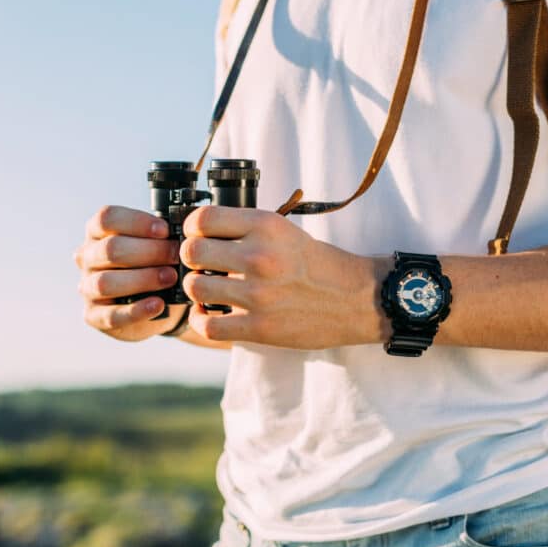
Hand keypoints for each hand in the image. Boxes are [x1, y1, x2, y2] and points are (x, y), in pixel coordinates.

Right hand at [74, 205, 183, 341]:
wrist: (158, 305)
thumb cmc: (155, 265)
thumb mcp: (156, 245)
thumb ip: (160, 237)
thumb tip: (179, 234)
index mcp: (98, 233)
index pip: (107, 218)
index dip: (137, 222)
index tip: (165, 230)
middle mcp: (87, 258)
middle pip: (109, 249)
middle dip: (148, 252)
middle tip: (177, 256)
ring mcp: (87, 288)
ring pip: (105, 282)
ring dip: (142, 279)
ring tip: (171, 277)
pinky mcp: (94, 316)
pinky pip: (111, 315)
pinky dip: (137, 310)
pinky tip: (158, 304)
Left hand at [179, 206, 385, 348]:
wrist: (356, 299)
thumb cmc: (318, 265)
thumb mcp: (285, 232)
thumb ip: (247, 229)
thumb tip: (200, 230)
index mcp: (266, 226)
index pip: (203, 218)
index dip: (192, 228)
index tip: (198, 236)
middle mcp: (260, 257)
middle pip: (192, 252)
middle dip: (191, 260)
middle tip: (202, 266)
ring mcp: (259, 294)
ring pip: (195, 288)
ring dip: (196, 290)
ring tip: (208, 291)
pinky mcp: (260, 327)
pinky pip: (208, 326)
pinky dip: (201, 321)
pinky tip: (209, 315)